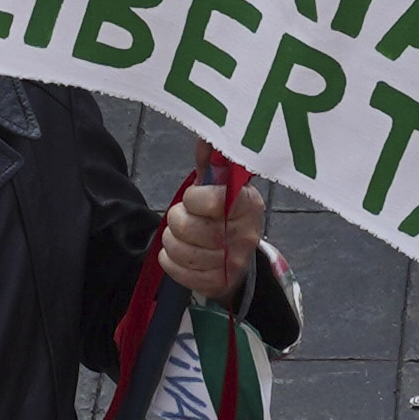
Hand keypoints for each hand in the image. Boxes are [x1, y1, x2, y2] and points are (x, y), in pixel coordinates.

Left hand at [160, 144, 264, 300]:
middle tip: (181, 216)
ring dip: (171, 240)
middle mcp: (245, 236)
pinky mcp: (217, 284)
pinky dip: (170, 260)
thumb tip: (204, 136)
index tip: (192, 197)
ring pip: (181, 250)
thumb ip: (211, 162)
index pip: (217, 201)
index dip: (195, 198)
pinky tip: (178, 253)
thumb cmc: (224, 216)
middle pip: (191, 228)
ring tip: (179, 234)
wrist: (238, 261)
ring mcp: (232, 263)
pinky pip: (177, 271)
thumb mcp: (221, 187)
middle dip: (177, 219)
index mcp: (248, 206)